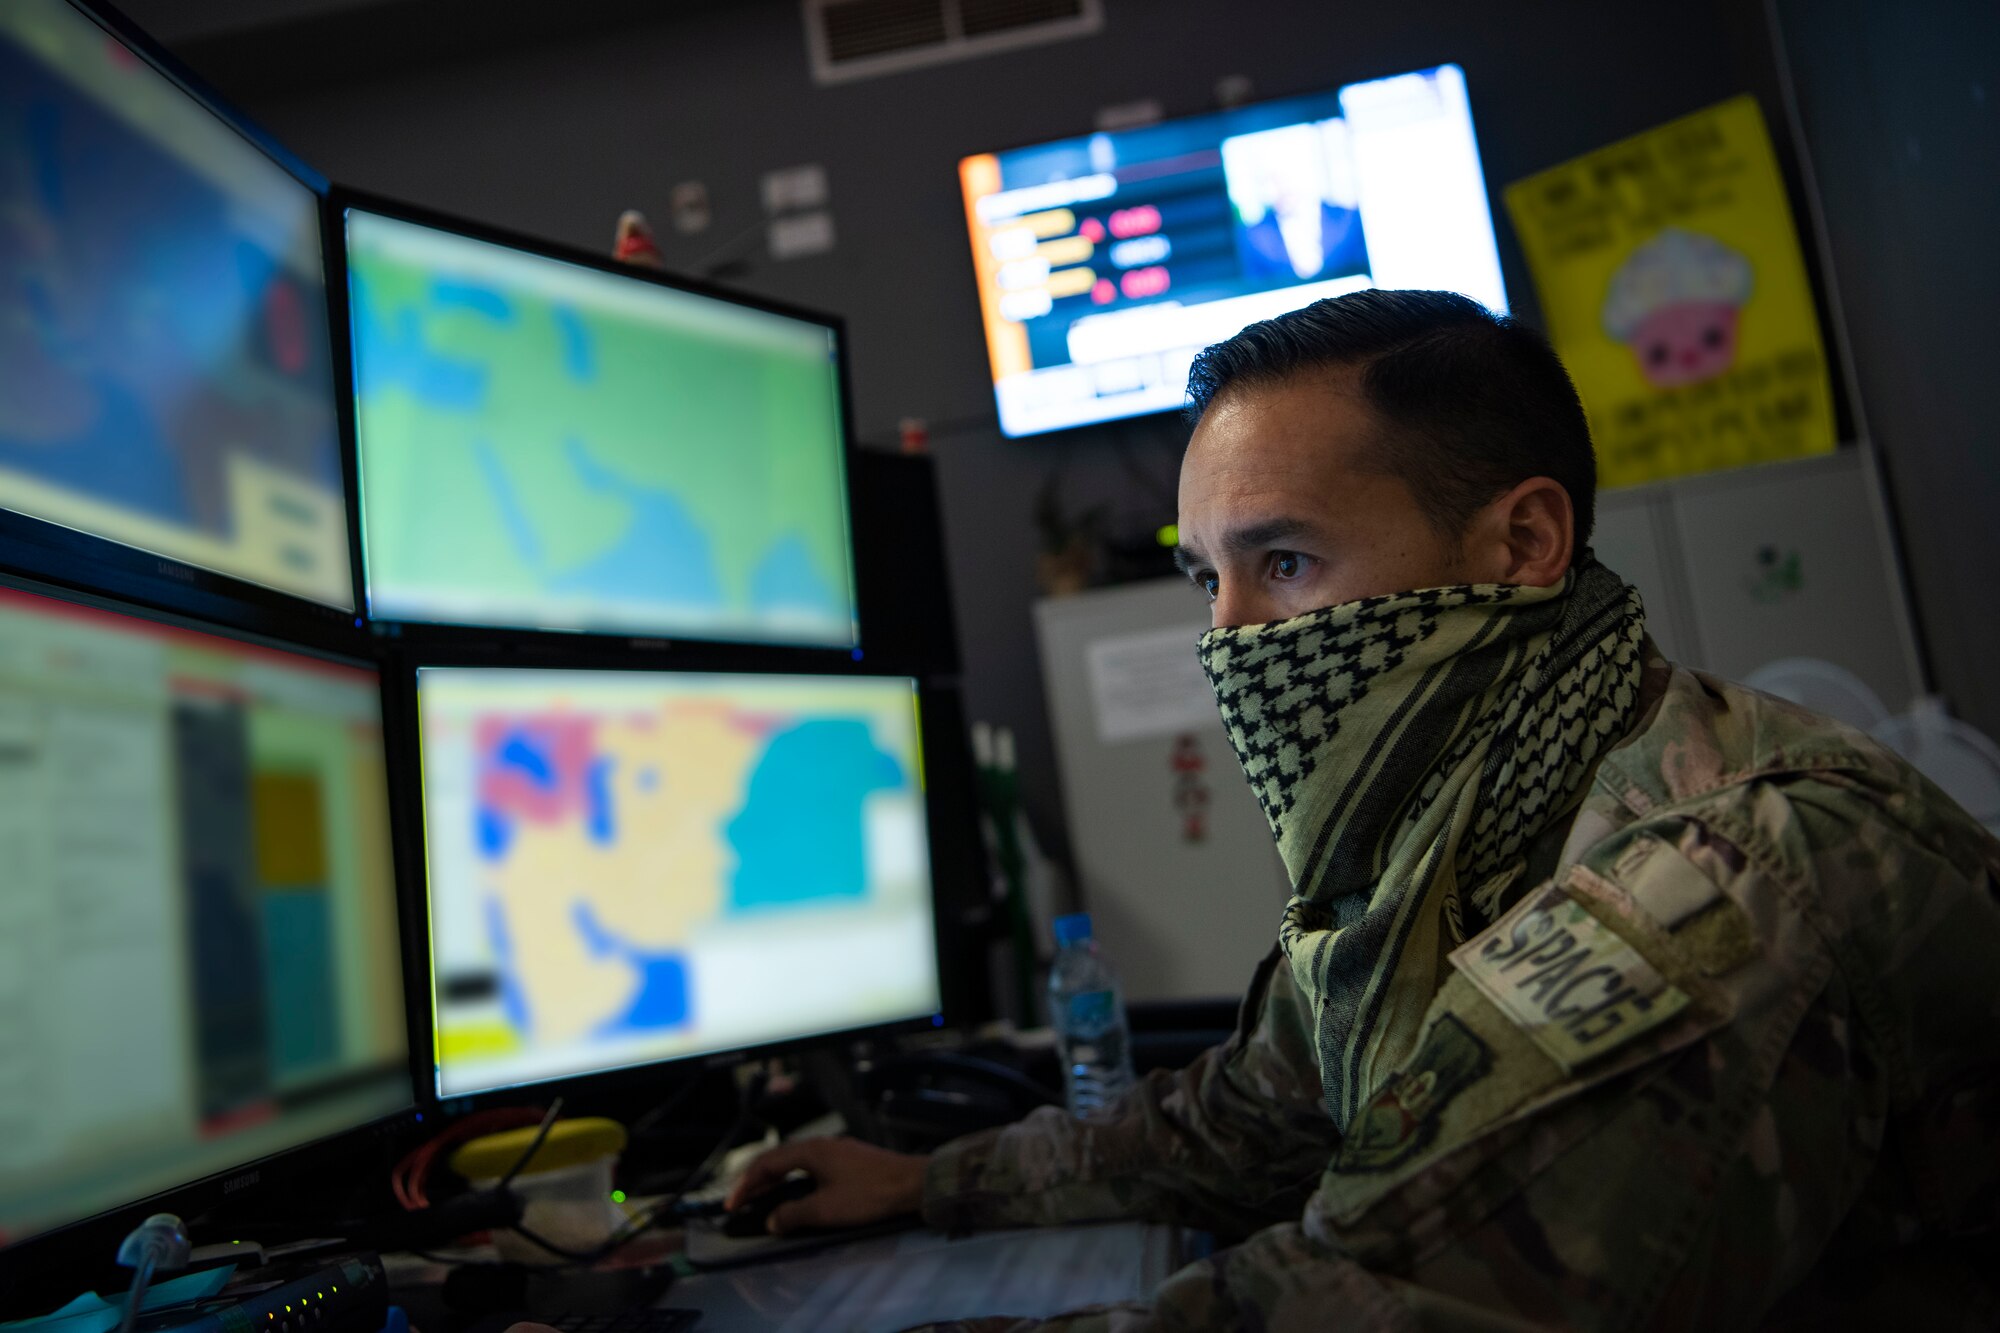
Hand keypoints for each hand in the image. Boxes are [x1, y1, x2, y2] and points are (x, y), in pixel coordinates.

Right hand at [723, 1137, 929, 1234]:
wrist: (912, 1183)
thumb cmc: (868, 1194)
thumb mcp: (825, 1209)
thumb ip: (793, 1215)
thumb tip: (772, 1221)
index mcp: (811, 1151)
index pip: (767, 1163)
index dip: (746, 1184)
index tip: (732, 1204)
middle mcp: (822, 1145)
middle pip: (780, 1159)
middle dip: (758, 1181)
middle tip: (742, 1201)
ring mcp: (838, 1150)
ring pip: (796, 1163)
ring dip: (777, 1181)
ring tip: (765, 1199)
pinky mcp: (851, 1160)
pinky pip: (812, 1167)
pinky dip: (796, 1181)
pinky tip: (799, 1194)